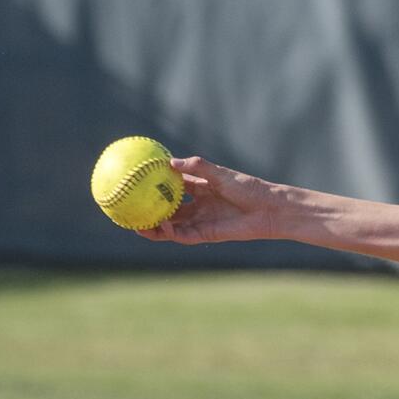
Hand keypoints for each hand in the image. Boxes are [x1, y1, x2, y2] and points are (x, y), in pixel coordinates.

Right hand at [138, 156, 279, 244]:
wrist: (270, 210)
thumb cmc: (249, 188)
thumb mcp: (222, 174)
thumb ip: (198, 167)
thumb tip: (171, 163)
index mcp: (200, 187)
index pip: (172, 185)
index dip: (154, 184)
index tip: (135, 180)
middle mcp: (197, 204)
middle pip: (166, 208)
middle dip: (147, 209)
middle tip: (128, 206)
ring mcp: (200, 220)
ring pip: (170, 226)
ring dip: (154, 226)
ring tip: (135, 224)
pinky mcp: (206, 234)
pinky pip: (183, 235)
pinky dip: (170, 232)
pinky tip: (162, 225)